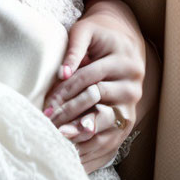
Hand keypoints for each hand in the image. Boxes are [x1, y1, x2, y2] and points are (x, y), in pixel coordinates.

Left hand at [43, 0, 147, 163]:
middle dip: (70, 112)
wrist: (123, 42)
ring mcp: (133, 102)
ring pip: (105, 119)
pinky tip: (76, 147)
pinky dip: (93, 142)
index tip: (46, 105)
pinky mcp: (130, 116)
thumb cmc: (98, 36)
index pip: (88, 78)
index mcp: (123, 60)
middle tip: (49, 123)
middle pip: (96, 99)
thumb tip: (62, 73)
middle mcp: (132, 83)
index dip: (65, 91)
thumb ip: (74, 49)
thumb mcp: (85, 32)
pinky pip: (112, 134)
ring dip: (82, 130)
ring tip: (62, 137)